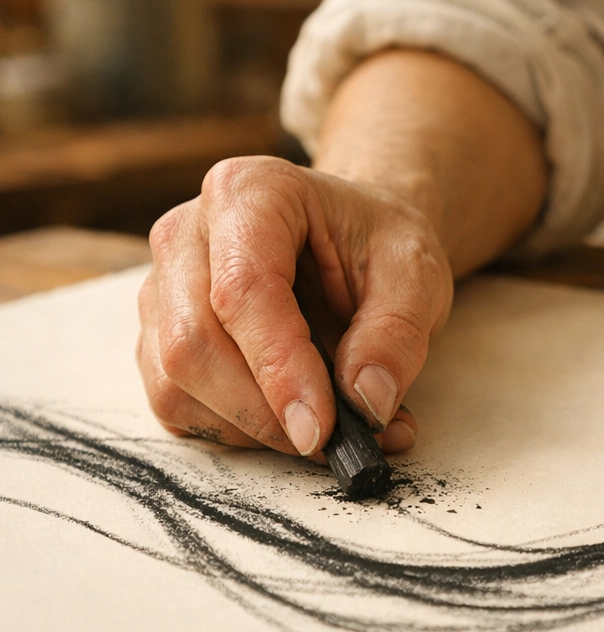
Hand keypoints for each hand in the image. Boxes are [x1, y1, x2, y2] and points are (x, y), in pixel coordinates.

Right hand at [137, 156, 451, 455]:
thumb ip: (397, 334)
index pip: (243, 290)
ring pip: (175, 384)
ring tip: (333, 426)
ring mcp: (163, 288)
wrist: (353, 240)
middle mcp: (187, 234)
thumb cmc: (378, 246)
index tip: (321, 427)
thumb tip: (367, 401)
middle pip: (193, 344)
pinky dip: (237, 431)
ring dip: (255, 429)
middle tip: (338, 439)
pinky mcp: (160, 337)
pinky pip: (176, 404)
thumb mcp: (416, 274)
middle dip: (265, 412)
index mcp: (249, 192)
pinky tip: (293, 418)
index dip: (280, 368)